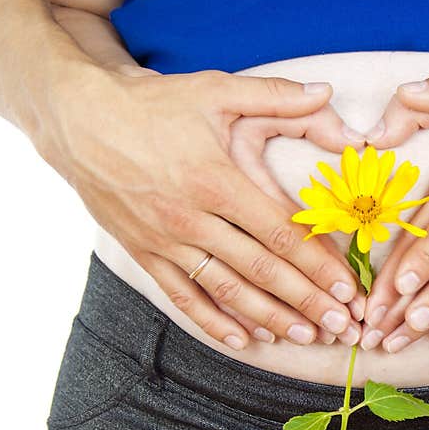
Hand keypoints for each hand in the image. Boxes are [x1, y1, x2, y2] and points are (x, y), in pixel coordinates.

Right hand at [38, 63, 365, 349]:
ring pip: (226, 291)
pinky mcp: (144, 253)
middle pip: (261, 270)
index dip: (318, 265)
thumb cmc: (154, 105)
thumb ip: (276, 95)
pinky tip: (242, 340)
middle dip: (306, 301)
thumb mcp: (215, 89)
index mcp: (217, 181)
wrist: (80, 120)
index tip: (348, 289)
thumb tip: (327, 91)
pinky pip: (182, 296)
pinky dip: (213, 321)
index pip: (280, 233)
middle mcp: (192, 219)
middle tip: (340, 326)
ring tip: (304, 337)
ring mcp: (165, 241)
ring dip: (269, 318)